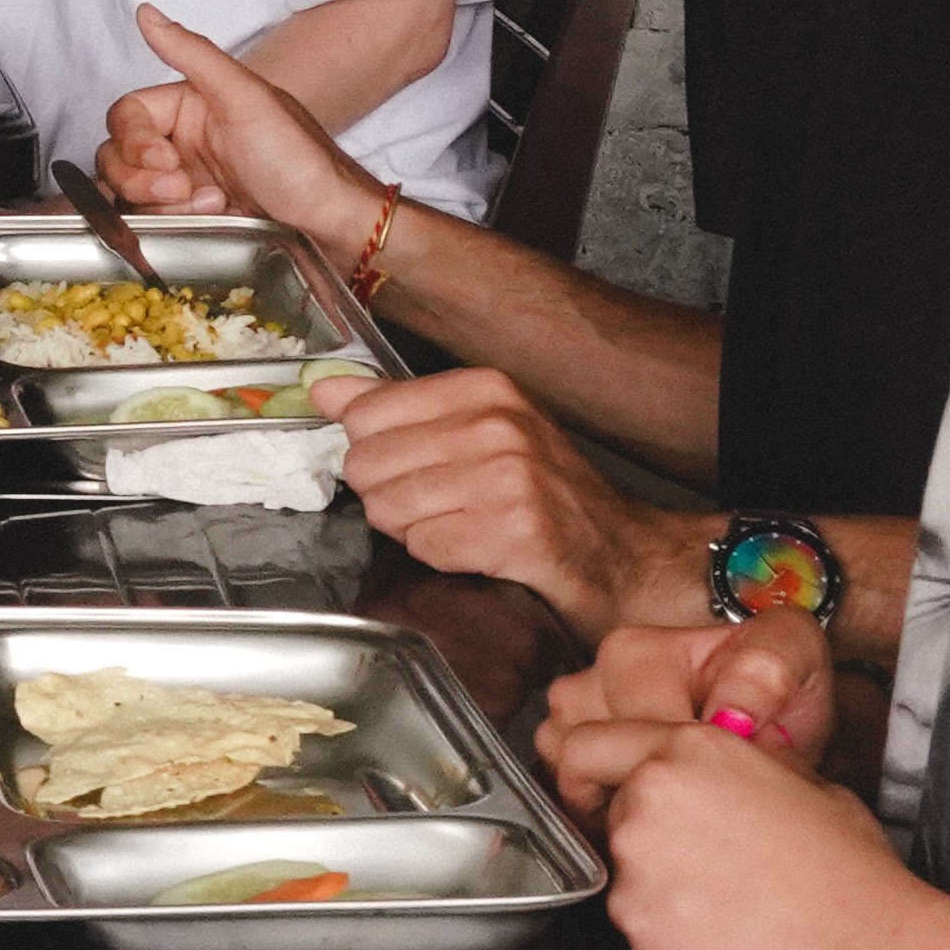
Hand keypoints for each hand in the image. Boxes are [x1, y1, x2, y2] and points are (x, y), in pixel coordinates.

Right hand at [107, 2, 363, 236]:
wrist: (330, 220)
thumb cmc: (299, 159)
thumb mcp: (244, 97)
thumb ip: (192, 53)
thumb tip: (148, 13)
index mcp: (191, 105)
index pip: (127, 116)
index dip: (135, 141)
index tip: (167, 160)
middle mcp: (184, 140)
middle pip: (117, 156)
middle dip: (143, 179)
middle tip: (184, 189)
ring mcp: (186, 180)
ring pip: (128, 192)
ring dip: (160, 204)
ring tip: (210, 204)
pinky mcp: (192, 216)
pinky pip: (150, 220)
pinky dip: (172, 223)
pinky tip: (212, 217)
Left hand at [338, 368, 684, 629]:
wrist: (624, 559)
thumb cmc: (549, 498)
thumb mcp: (480, 432)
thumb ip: (396, 408)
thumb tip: (325, 389)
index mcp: (486, 389)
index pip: (365, 414)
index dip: (377, 454)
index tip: (416, 468)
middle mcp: (498, 424)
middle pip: (367, 465)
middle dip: (391, 499)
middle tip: (444, 507)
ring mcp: (507, 477)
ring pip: (388, 509)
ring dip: (416, 532)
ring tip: (464, 529)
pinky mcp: (512, 531)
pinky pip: (424, 547)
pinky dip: (442, 561)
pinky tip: (479, 554)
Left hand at [541, 621, 916, 949]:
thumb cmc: (850, 872)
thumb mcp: (805, 783)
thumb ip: (740, 767)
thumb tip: (724, 772)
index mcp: (688, 750)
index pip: (587, 745)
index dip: (594, 772)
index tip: (606, 791)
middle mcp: (648, 801)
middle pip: (606, 813)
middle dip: (639, 834)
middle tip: (701, 862)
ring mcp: (636, 872)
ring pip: (621, 875)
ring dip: (658, 888)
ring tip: (728, 905)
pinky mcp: (638, 935)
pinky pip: (640, 930)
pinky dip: (671, 937)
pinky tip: (726, 938)